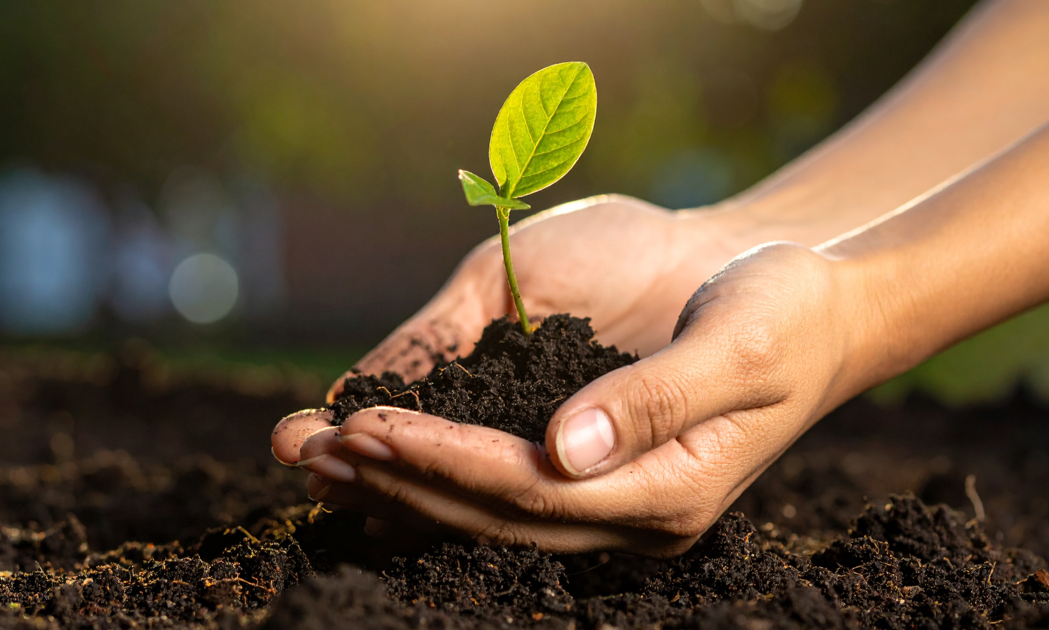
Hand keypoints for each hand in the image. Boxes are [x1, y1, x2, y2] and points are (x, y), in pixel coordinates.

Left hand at [278, 243, 876, 554]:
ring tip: (311, 453)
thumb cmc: (788, 310)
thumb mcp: (744, 341)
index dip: (443, 462)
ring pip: (482, 509)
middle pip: (489, 512)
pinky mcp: (590, 468)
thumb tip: (564, 450)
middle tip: (304, 446)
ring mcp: (608, 498)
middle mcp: (630, 512)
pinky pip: (495, 487)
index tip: (366, 426)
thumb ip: (658, 398)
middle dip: (394, 479)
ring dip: (394, 483)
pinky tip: (372, 459)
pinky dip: (428, 473)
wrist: (813, 304)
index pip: (531, 491)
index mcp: (669, 491)